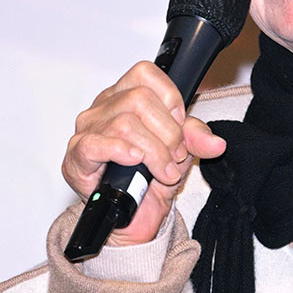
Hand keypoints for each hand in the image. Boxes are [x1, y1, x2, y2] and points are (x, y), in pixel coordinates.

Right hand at [62, 60, 225, 244]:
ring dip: (153, 151)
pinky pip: (96, 144)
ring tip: (163, 171)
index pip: (145, 74)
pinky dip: (121, 151)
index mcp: (124, 96)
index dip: (170, 98)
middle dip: (168, 132)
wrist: (133, 218)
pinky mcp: (77, 157)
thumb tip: (216, 143)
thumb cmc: (149, 179)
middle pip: (140, 99)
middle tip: (174, 157)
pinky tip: (135, 161)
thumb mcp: (180, 153)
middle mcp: (103, 108)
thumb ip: (196, 139)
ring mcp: (87, 130)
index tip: (179, 126)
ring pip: (124, 123)